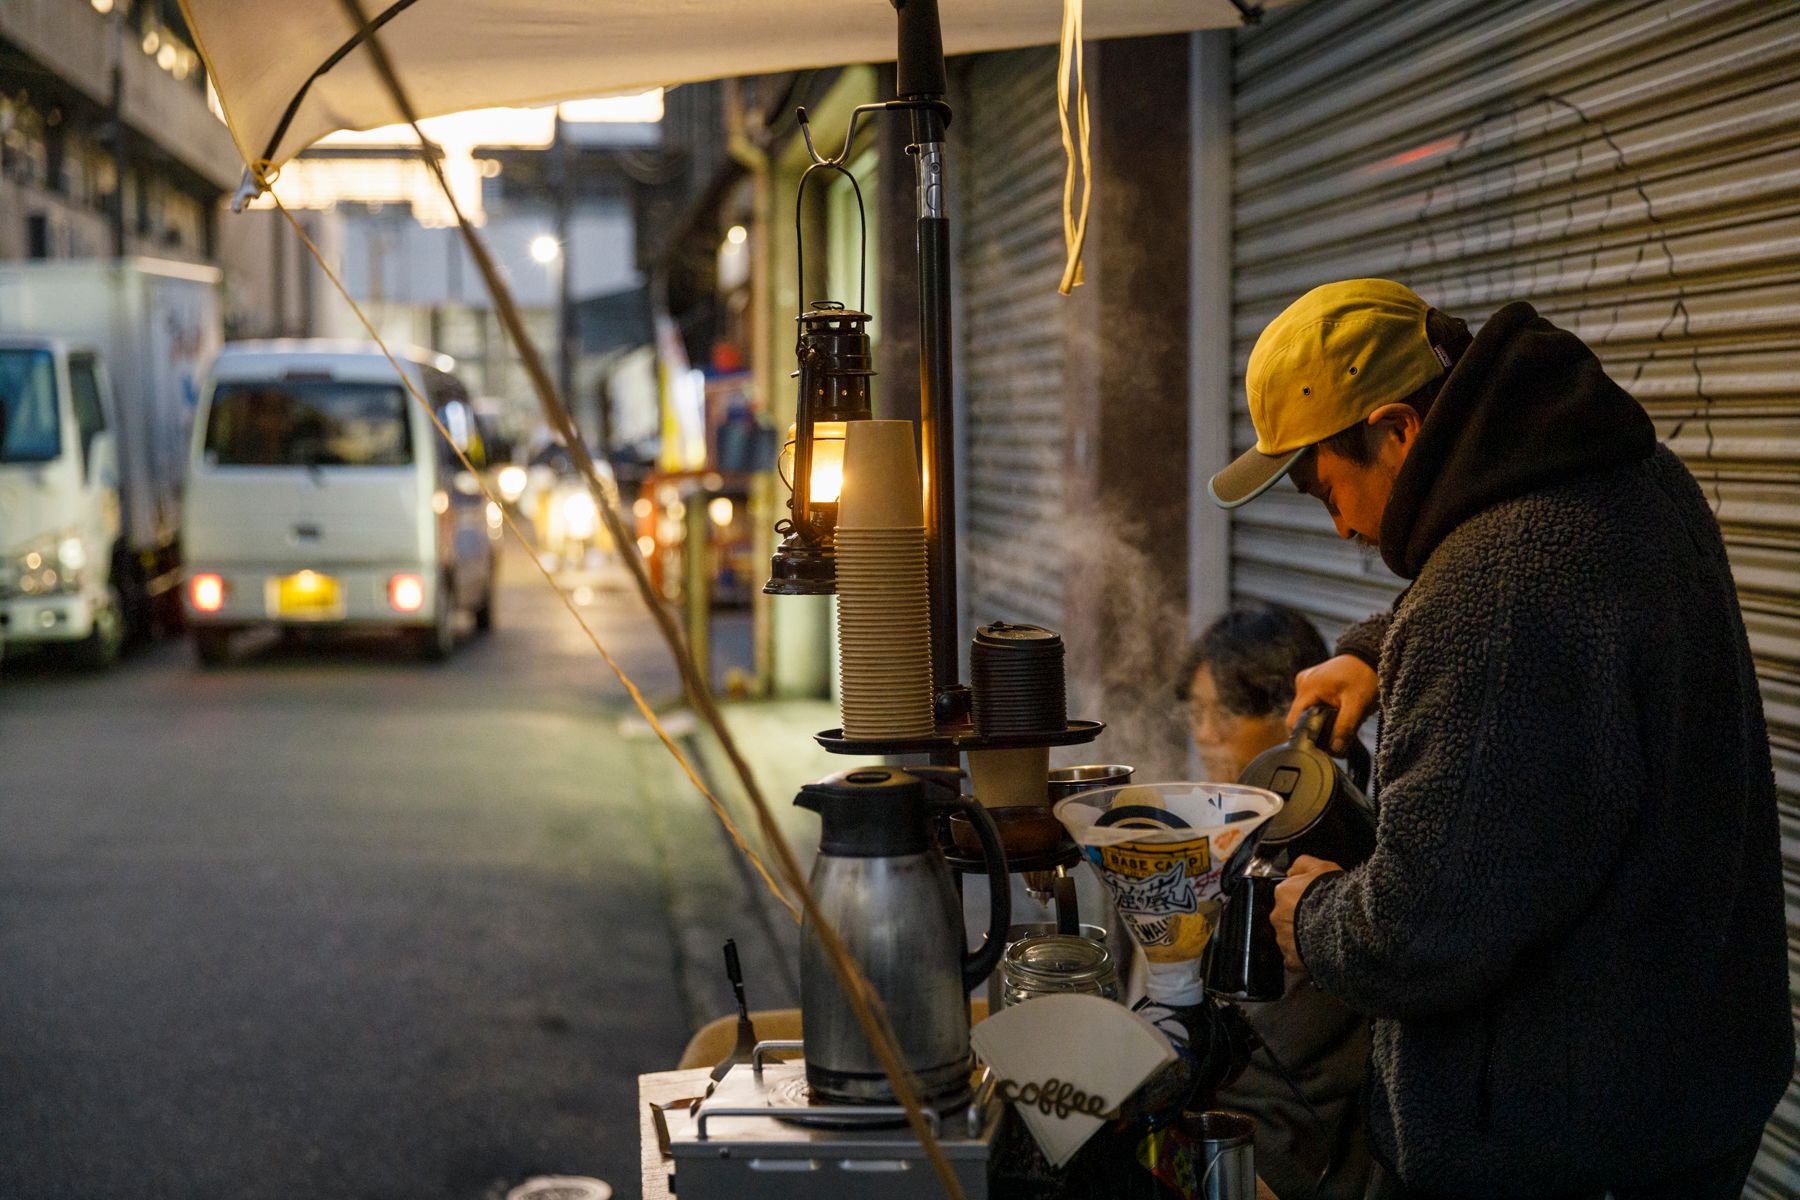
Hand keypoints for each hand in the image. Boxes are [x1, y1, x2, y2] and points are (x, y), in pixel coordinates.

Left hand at [1271, 855, 1342, 972]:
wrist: (1342, 925)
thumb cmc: (1334, 896)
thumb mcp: (1322, 867)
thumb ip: (1302, 864)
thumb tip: (1291, 870)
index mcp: (1283, 892)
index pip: (1287, 894)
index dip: (1302, 898)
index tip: (1315, 901)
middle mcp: (1277, 915)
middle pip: (1286, 916)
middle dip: (1299, 918)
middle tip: (1320, 919)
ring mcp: (1282, 938)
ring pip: (1289, 937)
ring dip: (1301, 936)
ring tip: (1322, 935)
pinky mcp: (1290, 958)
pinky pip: (1294, 958)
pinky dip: (1304, 955)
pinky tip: (1318, 950)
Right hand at [1288, 655, 1378, 753]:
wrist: (1371, 655)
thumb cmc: (1365, 676)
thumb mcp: (1357, 704)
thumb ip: (1345, 728)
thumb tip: (1335, 752)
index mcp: (1308, 687)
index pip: (1294, 722)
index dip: (1307, 737)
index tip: (1324, 747)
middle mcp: (1302, 683)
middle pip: (1301, 719)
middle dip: (1318, 730)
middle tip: (1338, 737)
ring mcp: (1306, 681)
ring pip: (1308, 712)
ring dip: (1322, 721)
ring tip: (1341, 721)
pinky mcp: (1312, 682)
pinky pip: (1313, 703)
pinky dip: (1324, 712)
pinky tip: (1338, 711)